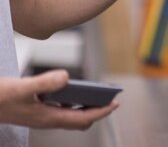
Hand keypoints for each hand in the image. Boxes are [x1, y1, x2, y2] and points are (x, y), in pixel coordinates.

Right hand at [0, 70, 117, 129]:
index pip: (82, 118)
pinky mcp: (36, 111)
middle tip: (111, 100)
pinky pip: (61, 110)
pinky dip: (72, 102)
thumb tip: (66, 77)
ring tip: (98, 95)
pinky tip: (73, 91)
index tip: (115, 103)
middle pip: (80, 120)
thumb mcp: (21, 87)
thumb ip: (44, 83)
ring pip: (71, 116)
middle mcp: (47, 119)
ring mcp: (42, 116)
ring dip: (85, 107)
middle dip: (97, 112)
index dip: (101, 112)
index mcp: (48, 117)